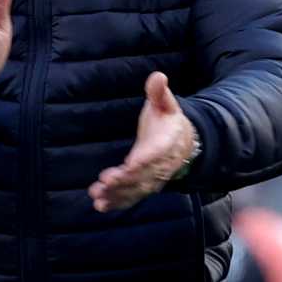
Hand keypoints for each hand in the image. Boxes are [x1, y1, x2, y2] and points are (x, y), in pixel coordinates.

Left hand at [88, 72, 196, 212]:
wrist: (183, 142)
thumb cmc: (168, 120)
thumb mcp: (166, 103)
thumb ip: (159, 92)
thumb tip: (158, 76)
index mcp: (167, 143)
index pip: (156, 153)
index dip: (143, 160)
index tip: (129, 164)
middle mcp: (161, 164)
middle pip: (143, 176)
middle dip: (125, 181)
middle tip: (105, 182)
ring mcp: (153, 177)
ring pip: (136, 190)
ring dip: (117, 195)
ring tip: (98, 198)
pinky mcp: (144, 185)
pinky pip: (132, 196)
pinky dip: (118, 202)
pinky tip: (101, 206)